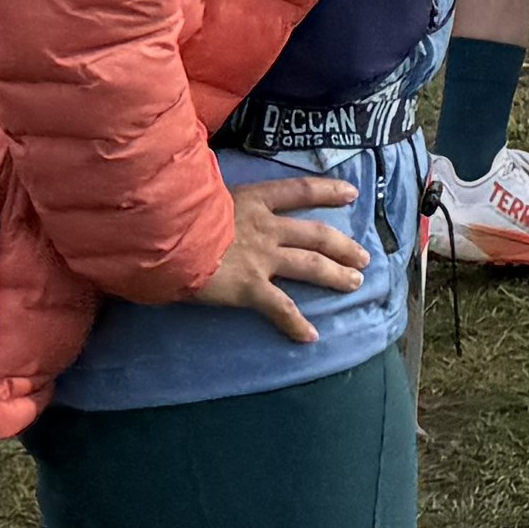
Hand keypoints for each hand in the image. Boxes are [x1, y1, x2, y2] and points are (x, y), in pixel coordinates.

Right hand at [189, 167, 371, 339]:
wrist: (164, 234)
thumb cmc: (177, 210)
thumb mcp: (202, 192)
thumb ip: (216, 197)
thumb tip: (209, 195)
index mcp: (254, 199)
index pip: (300, 191)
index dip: (328, 191)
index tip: (351, 193)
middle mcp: (266, 227)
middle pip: (315, 234)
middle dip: (343, 245)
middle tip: (363, 256)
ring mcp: (261, 257)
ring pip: (310, 265)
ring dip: (335, 275)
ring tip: (354, 282)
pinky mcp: (250, 287)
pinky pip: (281, 308)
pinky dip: (296, 324)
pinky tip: (310, 337)